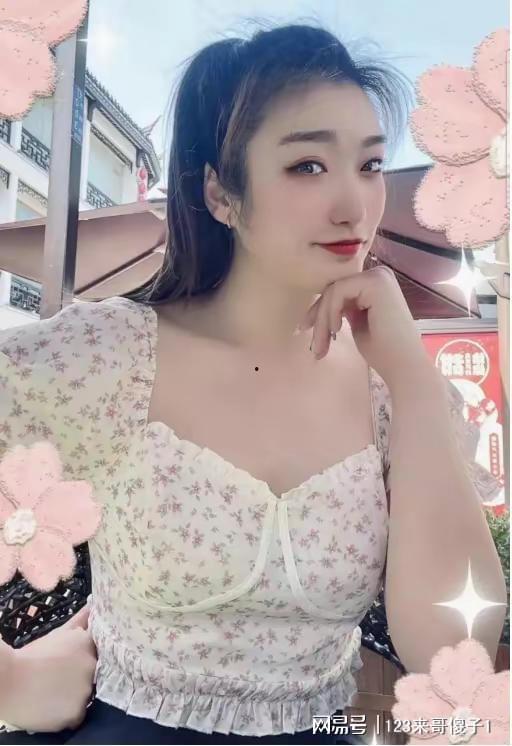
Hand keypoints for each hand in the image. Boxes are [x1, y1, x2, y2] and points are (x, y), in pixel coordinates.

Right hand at [0, 605, 96, 732]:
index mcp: (88, 643)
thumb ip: (80, 620)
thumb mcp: (58, 634)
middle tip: (59, 679)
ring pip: (86, 697)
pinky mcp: (76, 712)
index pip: (101, 653)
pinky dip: (67, 714)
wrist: (7, 680)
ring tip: (53, 693)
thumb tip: (94, 605)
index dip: (87, 660)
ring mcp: (85, 689)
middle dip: (80, 678)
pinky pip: (77, 716)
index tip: (74, 665)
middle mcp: (92, 664)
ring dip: (74, 697)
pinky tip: (53, 707)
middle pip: (94, 676)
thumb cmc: (31, 656)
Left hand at [300, 266, 432, 390]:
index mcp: (375, 284)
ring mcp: (378, 276)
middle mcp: (379, 274)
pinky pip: (338, 292)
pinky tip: (337, 331)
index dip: (319, 311)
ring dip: (321, 320)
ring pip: (333, 291)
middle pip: (333, 289)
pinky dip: (330, 312)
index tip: (307, 331)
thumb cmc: (382, 351)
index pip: (338, 291)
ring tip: (322, 345)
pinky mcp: (375, 282)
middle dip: (318, 317)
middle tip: (314, 346)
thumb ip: (343, 308)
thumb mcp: (357, 323)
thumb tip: (320, 303)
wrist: (403, 366)